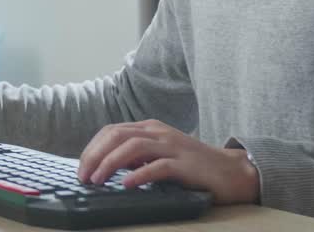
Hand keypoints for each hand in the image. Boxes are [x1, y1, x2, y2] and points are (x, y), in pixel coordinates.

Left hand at [77, 119, 259, 204]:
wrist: (232, 171)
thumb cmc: (192, 166)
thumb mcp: (158, 155)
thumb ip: (135, 156)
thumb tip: (105, 165)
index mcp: (149, 128)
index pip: (111, 131)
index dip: (92, 149)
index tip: (81, 168)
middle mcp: (158, 132)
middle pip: (116, 136)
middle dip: (94, 156)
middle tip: (83, 177)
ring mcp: (172, 146)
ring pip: (132, 147)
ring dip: (110, 164)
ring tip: (98, 181)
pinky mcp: (185, 164)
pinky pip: (158, 166)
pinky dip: (139, 174)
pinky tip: (127, 184)